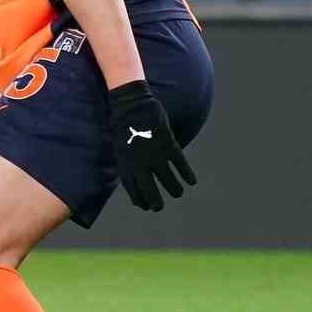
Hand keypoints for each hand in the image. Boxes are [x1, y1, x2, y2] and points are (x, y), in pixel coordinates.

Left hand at [108, 80, 194, 210]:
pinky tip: (191, 181)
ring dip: (174, 190)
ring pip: (169, 180)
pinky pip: (180, 165)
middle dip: (156, 202)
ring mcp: (155, 153)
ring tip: (178, 193)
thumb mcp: (120, 147)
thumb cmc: (124, 126)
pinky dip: (187, 174)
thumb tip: (136, 183)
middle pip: (150, 190)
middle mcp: (140, 161)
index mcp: (125, 161)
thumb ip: (128, 164)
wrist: (131, 103)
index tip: (145, 206)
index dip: (139, 199)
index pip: (132, 188)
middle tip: (159, 208)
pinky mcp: (168, 144)